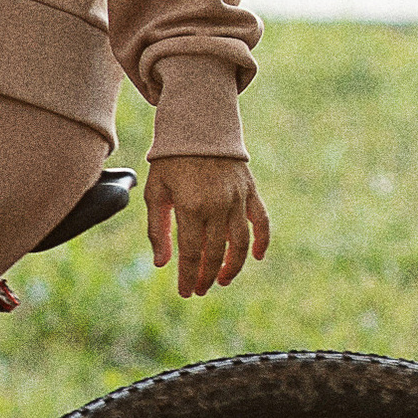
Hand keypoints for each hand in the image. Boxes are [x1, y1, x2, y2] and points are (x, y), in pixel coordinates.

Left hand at [146, 155, 271, 298]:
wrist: (198, 125)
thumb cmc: (170, 161)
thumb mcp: (155, 192)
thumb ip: (158, 229)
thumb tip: (162, 264)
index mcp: (190, 207)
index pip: (190, 253)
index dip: (187, 276)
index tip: (185, 292)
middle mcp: (217, 206)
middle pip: (215, 252)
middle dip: (206, 275)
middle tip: (199, 289)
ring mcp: (237, 199)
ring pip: (240, 243)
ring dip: (232, 266)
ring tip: (222, 279)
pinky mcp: (250, 191)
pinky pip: (261, 221)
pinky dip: (262, 240)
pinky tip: (256, 257)